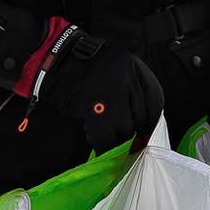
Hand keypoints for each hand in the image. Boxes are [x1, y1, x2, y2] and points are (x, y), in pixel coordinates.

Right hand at [38, 28, 163, 152]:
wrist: (54, 62)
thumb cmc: (84, 67)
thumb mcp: (116, 68)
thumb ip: (130, 88)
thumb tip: (140, 120)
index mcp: (135, 67)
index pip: (155, 98)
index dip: (153, 119)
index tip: (149, 132)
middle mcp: (127, 79)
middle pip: (141, 115)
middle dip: (137, 133)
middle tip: (133, 144)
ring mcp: (111, 95)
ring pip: (125, 128)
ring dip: (121, 141)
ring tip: (115, 145)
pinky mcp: (94, 109)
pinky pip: (106, 136)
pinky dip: (105, 146)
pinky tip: (102, 148)